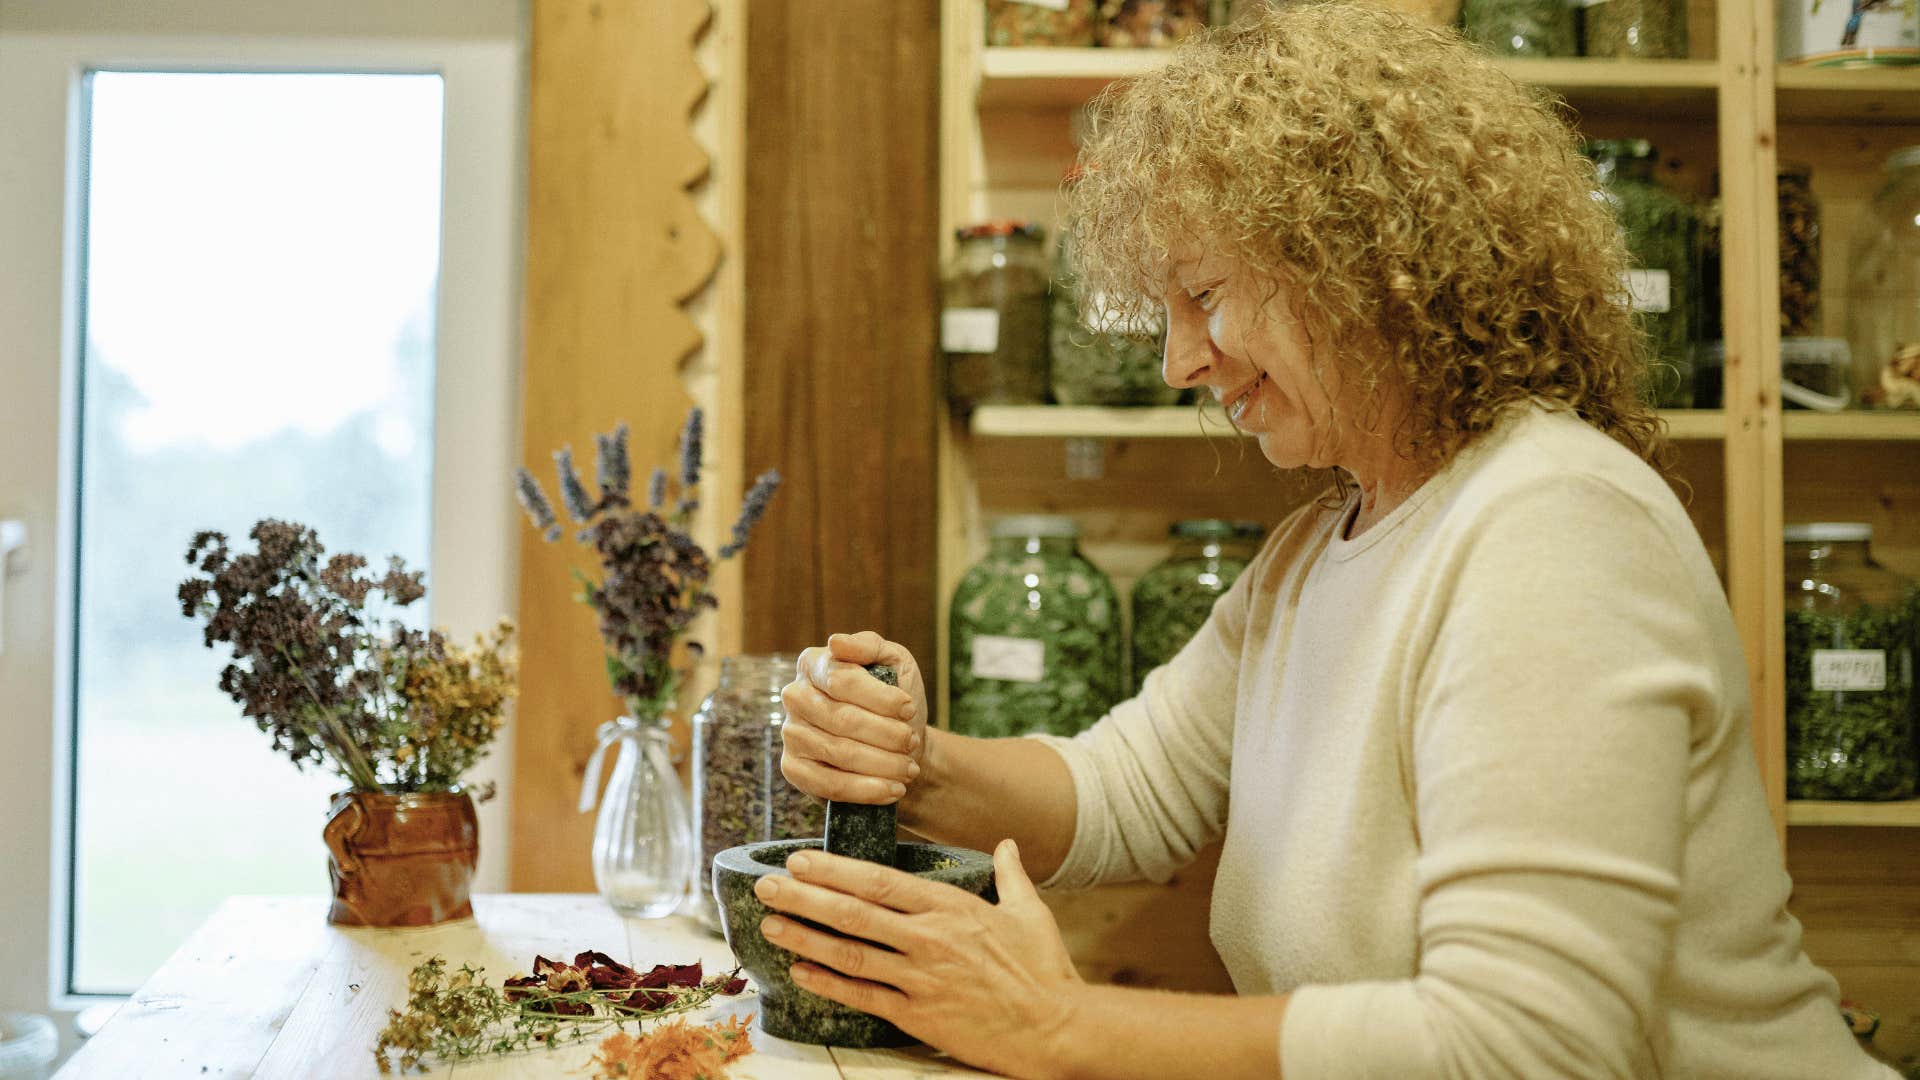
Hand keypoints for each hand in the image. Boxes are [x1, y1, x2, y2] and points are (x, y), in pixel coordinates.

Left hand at [754, 839, 1083, 1078]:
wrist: (1057, 1028)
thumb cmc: (1045, 969)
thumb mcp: (1030, 912)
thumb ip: (1010, 874)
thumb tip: (1006, 843)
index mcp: (952, 908)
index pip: (881, 882)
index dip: (835, 869)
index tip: (801, 859)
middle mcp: (930, 940)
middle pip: (854, 913)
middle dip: (805, 896)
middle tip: (766, 885)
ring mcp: (921, 979)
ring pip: (850, 954)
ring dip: (805, 937)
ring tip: (771, 924)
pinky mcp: (919, 1016)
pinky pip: (864, 996)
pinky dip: (828, 983)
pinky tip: (801, 972)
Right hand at [780, 631, 927, 805]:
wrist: (900, 748)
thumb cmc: (896, 702)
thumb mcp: (894, 663)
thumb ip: (869, 646)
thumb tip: (835, 642)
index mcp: (813, 663)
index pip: (842, 678)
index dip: (880, 697)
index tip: (909, 710)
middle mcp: (795, 696)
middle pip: (842, 718)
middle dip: (885, 734)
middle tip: (911, 743)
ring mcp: (790, 734)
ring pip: (839, 752)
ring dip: (881, 764)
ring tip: (909, 769)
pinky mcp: (793, 770)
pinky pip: (828, 784)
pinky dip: (865, 790)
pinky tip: (892, 790)